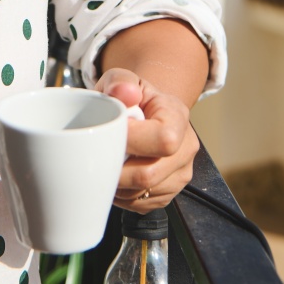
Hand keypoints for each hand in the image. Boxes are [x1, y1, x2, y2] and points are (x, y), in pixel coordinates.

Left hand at [95, 67, 198, 212]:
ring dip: (115, 184)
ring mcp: (179, 174)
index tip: (110, 133)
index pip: (163, 140)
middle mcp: (186, 148)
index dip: (131, 141)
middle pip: (148, 175)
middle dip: (115, 168)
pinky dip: (120, 194)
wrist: (141, 111)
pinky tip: (113, 174)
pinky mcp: (168, 193)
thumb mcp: (122, 80)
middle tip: (97, 154)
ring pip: (141, 194)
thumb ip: (120, 81)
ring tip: (103, 162)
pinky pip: (140, 204)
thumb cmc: (129, 96)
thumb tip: (123, 92)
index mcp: (177, 116)